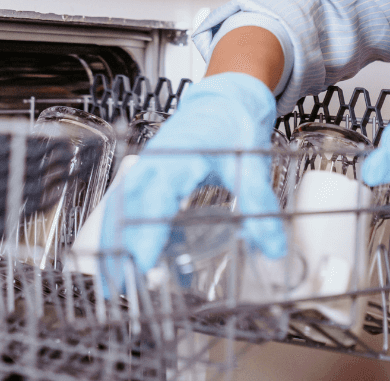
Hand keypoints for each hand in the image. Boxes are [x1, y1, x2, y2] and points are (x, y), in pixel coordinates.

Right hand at [98, 72, 285, 291]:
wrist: (224, 101)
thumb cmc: (232, 125)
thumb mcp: (250, 162)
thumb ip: (259, 203)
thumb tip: (272, 246)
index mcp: (178, 157)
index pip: (156, 197)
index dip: (147, 232)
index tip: (144, 263)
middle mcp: (155, 164)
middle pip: (128, 208)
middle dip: (119, 247)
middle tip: (118, 287)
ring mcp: (149, 170)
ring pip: (124, 210)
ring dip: (118, 245)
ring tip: (116, 284)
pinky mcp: (153, 180)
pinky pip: (137, 210)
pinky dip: (139, 237)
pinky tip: (158, 265)